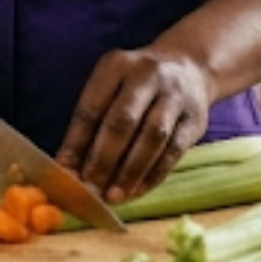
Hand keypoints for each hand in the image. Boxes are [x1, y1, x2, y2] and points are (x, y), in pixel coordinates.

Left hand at [58, 46, 213, 204]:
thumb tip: (69, 166)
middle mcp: (147, 75)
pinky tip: (137, 191)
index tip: (65, 172)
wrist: (189, 67)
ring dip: (130, 171)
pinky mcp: (195, 119)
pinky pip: (173, 151)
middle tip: (90, 188)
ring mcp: (175, 96)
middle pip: (122, 121)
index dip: (76, 142)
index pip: (92, 107)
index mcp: (116, 65)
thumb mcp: (110, 85)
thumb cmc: (135, 85)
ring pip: (152, 136)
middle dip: (103, 158)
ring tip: (114, 196)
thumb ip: (91, 121)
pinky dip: (153, 174)